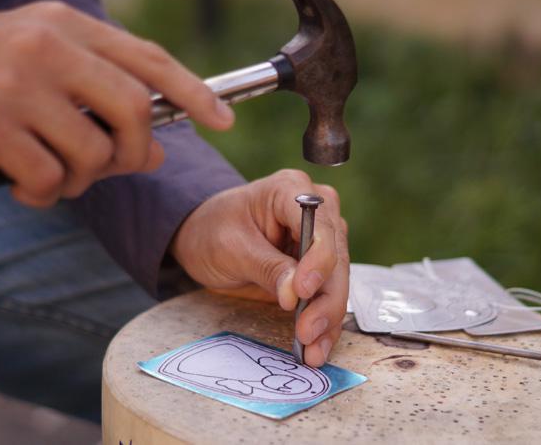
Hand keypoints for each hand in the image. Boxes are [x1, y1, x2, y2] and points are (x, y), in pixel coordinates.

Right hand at [0, 1, 233, 206]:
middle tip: (120, 167)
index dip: (193, 92)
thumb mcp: (40, 60)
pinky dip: (44, 194)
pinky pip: (48, 179)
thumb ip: (99, 93)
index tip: (223, 121)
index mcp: (66, 24)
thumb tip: (159, 149)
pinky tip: (23, 185)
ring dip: (82, 180)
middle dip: (136, 151)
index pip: (148, 57)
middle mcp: (45, 45)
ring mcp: (15, 81)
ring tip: (54, 174)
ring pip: (92, 153)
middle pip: (133, 109)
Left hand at [170, 169, 348, 366]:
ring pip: (337, 279)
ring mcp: (321, 237)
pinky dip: (324, 321)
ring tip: (314, 351)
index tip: (304, 292)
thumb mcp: (231, 247)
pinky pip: (328, 293)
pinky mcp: (319, 264)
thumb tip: (296, 295)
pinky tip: (317, 347)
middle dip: (326, 299)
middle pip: (335, 256)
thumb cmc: (212, 230)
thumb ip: (266, 267)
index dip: (318, 260)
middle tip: (309, 333)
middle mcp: (316, 209)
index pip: (319, 226)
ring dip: (328, 317)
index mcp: (291, 190)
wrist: (202, 235)